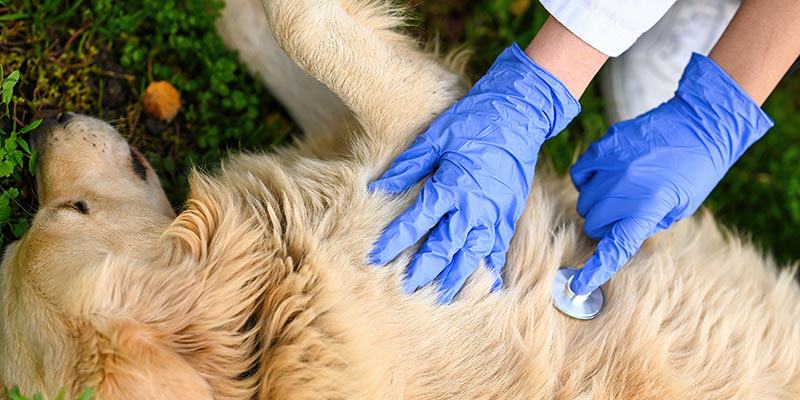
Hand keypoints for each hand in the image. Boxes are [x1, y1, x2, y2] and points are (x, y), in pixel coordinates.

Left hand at [369, 43, 579, 301]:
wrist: (518, 114)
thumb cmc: (473, 122)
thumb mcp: (434, 138)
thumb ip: (407, 167)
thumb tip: (378, 188)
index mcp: (451, 185)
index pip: (416, 222)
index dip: (394, 241)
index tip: (376, 257)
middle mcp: (474, 206)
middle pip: (445, 248)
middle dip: (424, 270)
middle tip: (406, 288)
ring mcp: (496, 213)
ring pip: (473, 255)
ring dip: (456, 278)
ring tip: (441, 296)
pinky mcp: (510, 214)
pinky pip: (498, 249)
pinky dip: (487, 268)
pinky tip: (479, 283)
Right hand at [569, 53, 773, 294]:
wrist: (698, 124)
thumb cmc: (694, 170)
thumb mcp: (678, 207)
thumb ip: (645, 223)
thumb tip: (617, 233)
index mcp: (648, 207)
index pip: (615, 247)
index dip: (595, 270)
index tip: (579, 286)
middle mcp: (624, 188)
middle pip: (593, 223)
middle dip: (605, 226)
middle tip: (623, 216)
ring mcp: (611, 165)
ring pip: (584, 201)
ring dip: (596, 204)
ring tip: (619, 193)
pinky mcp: (602, 147)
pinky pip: (579, 174)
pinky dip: (587, 181)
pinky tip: (604, 177)